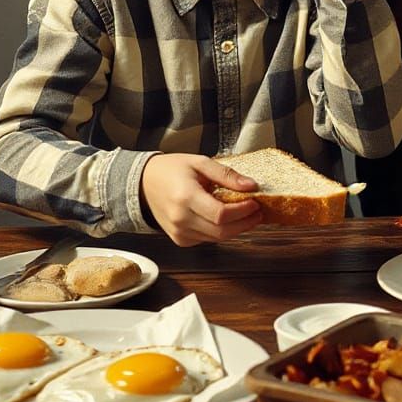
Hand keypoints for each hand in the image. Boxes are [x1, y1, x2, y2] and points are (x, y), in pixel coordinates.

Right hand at [140, 153, 260, 245]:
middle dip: (245, 223)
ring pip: (217, 238)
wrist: (143, 183)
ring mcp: (179, 232)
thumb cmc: (171, 170)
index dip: (242, 211)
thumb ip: (226, 174)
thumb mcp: (200, 162)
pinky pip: (207, 239)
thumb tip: (251, 186)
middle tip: (258, 211)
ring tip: (248, 214)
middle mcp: (181, 219)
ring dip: (236, 228)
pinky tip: (228, 219)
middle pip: (221, 231)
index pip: (221, 214)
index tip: (255, 202)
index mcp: (185, 197)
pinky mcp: (180, 240)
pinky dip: (221, 231)